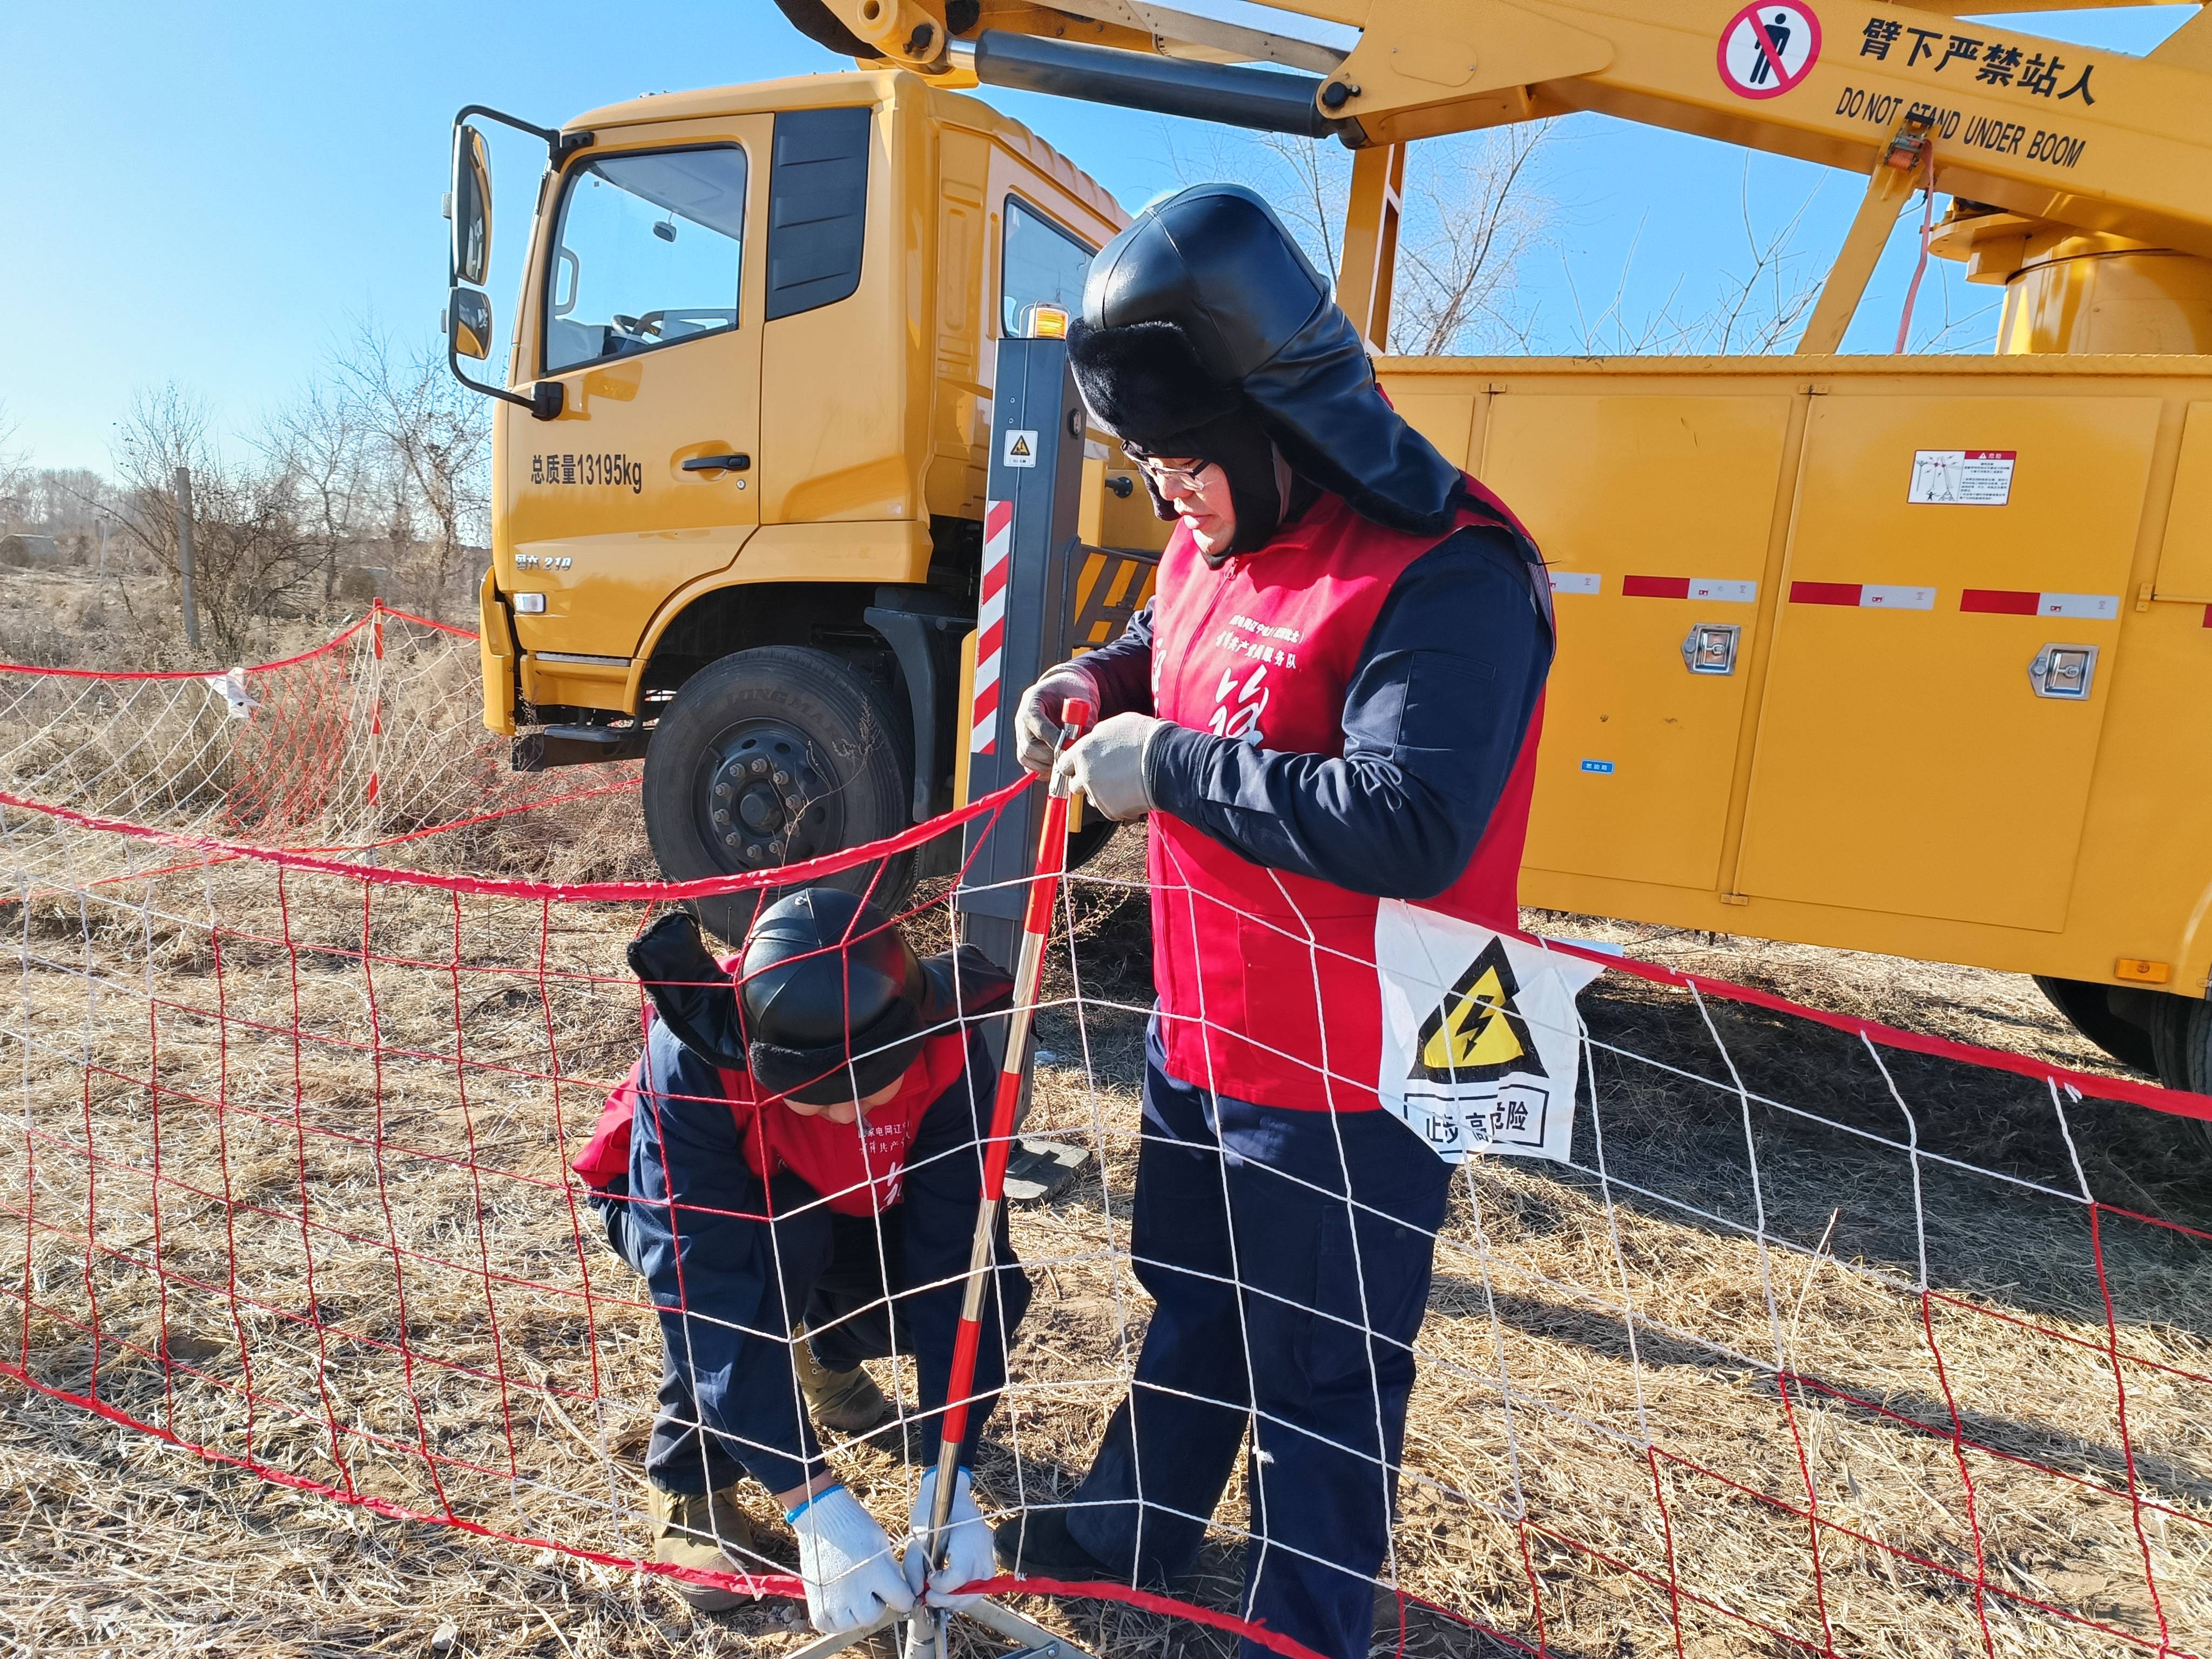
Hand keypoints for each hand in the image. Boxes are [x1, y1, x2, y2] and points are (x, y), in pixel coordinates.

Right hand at [789, 1484, 914, 1632]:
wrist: (822, 1519)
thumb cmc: (855, 1527)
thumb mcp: (881, 1545)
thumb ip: (891, 1573)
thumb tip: (902, 1594)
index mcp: (875, 1571)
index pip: (902, 1601)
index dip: (904, 1596)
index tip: (900, 1592)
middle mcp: (853, 1590)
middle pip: (874, 1616)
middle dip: (877, 1604)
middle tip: (870, 1588)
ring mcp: (832, 1600)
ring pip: (852, 1624)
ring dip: (856, 1613)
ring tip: (853, 1593)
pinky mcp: (815, 1605)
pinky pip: (830, 1626)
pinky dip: (835, 1618)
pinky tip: (839, 1601)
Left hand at [901, 1467, 992, 1610]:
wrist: (949, 1492)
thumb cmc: (931, 1510)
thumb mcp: (918, 1537)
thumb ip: (914, 1568)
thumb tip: (916, 1595)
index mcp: (967, 1538)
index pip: (960, 1575)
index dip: (942, 1586)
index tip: (927, 1581)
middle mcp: (983, 1548)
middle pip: (972, 1589)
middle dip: (948, 1599)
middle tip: (929, 1596)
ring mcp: (988, 1553)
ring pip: (978, 1590)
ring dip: (958, 1599)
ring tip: (938, 1595)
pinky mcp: (988, 1557)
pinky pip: (980, 1584)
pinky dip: (965, 1592)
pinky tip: (949, 1590)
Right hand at [1014, 663, 1097, 775]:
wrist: (1067, 689)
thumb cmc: (1074, 691)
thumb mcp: (1081, 699)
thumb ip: (1081, 721)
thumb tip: (1079, 747)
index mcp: (1032, 700)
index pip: (1037, 726)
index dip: (1053, 739)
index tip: (1068, 747)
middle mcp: (1022, 718)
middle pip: (1028, 746)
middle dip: (1050, 756)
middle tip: (1068, 760)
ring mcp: (1021, 733)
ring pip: (1025, 757)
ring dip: (1045, 766)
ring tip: (1063, 765)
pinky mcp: (1025, 744)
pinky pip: (1028, 763)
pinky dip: (1041, 769)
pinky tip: (1057, 768)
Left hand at [1052, 712, 1161, 822]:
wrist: (1166, 762)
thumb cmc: (1144, 739)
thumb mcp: (1115, 725)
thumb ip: (1097, 737)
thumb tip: (1092, 741)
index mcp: (1083, 752)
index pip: (1063, 764)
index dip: (1073, 765)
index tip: (1081, 765)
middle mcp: (1085, 775)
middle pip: (1075, 784)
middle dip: (1085, 781)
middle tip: (1104, 775)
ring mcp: (1097, 795)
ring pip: (1091, 798)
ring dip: (1101, 793)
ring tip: (1122, 782)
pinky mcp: (1110, 810)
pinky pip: (1108, 809)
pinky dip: (1118, 803)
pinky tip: (1132, 791)